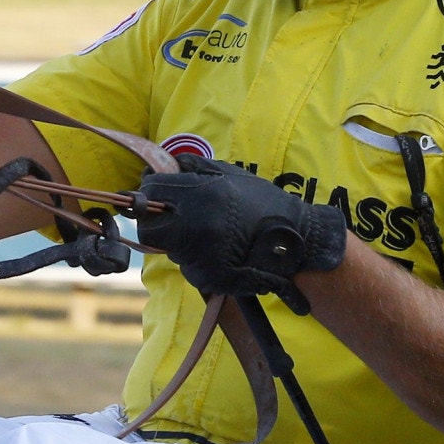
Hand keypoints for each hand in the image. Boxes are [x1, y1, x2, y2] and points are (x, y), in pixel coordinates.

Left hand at [135, 156, 346, 304]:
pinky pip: (187, 268)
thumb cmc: (263, 203)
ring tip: (211, 234)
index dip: (151, 193)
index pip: (150, 193)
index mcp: (199, 194)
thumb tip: (161, 166)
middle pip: (149, 229)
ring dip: (180, 241)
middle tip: (175, 220)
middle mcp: (195, 225)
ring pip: (169, 250)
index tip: (160, 195)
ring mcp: (200, 254)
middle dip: (156, 224)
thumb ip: (193, 168)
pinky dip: (197, 261)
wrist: (295, 240)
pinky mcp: (207, 277)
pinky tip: (219, 252)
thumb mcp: (230, 174)